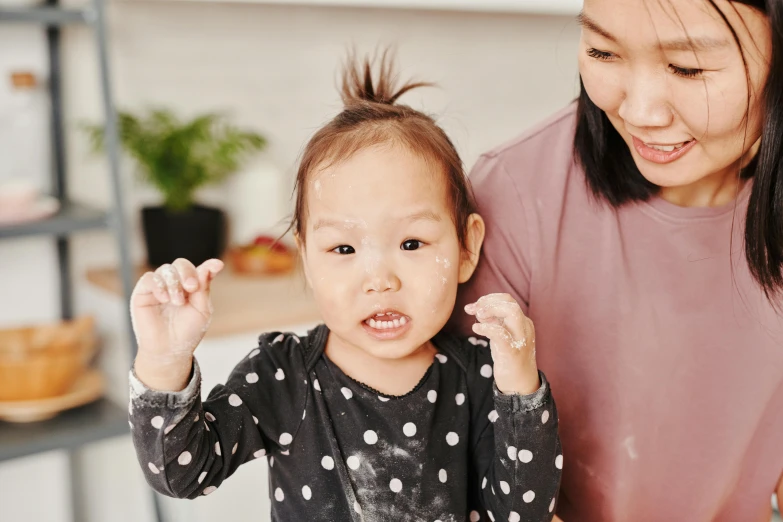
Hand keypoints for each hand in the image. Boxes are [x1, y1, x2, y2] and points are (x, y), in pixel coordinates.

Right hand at [131, 258, 223, 389]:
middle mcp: (176, 283)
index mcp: (192, 287)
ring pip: (166, 270)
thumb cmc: (187, 331)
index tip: (217, 266)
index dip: (209, 265)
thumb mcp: (202, 310)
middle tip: (192, 287)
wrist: (169, 349)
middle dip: (188, 273)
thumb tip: (212, 265)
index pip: (200, 270)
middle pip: (181, 264)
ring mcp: (159, 287)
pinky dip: (158, 285)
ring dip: (174, 283)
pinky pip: (149, 278)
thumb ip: (204, 288)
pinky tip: (164, 298)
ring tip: (177, 302)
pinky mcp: (143, 292)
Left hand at [464, 293, 539, 394]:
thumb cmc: (509, 359)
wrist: (520, 386)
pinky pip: (502, 334)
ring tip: (476, 316)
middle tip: (473, 309)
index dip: (489, 298)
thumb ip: (494, 323)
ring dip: (490, 310)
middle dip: (489, 302)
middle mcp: (524, 328)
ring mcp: (521, 339)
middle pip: (510, 303)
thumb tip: (479, 310)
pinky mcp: (513, 352)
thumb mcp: (501, 337)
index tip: (475, 305)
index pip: (507, 300)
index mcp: (522, 323)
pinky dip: (487, 328)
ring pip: (511, 313)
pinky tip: (476, 328)